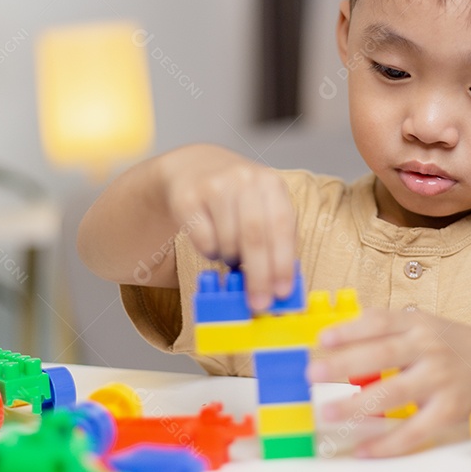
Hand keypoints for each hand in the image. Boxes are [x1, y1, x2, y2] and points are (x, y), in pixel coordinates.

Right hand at [162, 145, 296, 309]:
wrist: (193, 168)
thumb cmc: (236, 198)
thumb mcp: (262, 207)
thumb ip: (273, 240)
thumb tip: (279, 286)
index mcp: (271, 183)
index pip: (282, 227)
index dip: (283, 262)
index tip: (282, 292)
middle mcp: (244, 179)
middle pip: (255, 236)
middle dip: (258, 275)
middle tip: (258, 303)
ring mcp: (214, 185)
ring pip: (228, 240)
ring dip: (232, 258)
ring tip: (232, 254)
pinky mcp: (187, 197)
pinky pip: (203, 239)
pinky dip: (210, 252)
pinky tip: (213, 242)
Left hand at [307, 308, 470, 456]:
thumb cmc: (446, 343)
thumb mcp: (419, 325)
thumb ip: (385, 331)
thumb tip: (336, 342)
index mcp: (417, 324)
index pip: (380, 322)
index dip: (350, 330)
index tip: (323, 339)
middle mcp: (427, 348)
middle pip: (383, 354)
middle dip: (345, 364)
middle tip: (313, 374)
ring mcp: (439, 379)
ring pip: (395, 393)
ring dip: (358, 405)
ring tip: (329, 412)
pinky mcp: (449, 409)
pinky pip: (415, 430)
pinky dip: (388, 443)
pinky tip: (364, 449)